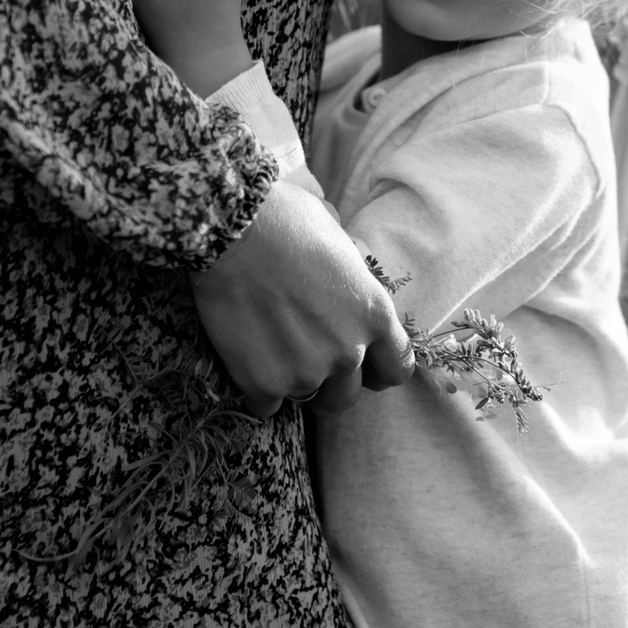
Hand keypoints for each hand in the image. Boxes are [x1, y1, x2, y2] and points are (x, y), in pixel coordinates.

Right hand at [193, 184, 412, 416]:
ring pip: (305, 397)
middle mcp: (348, 352)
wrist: (231, 231)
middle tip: (304, 354)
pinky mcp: (263, 384)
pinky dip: (257, 388)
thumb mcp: (340, 244)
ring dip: (291, 381)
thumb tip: (350, 285)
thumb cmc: (286, 222)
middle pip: (348, 395)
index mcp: (374, 315)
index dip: (378, 370)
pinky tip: (246, 357)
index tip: (363, 367)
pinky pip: (266, 405)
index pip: (396, 369)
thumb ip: (353, 283)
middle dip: (330, 381)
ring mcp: (306, 372)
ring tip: (270, 346)